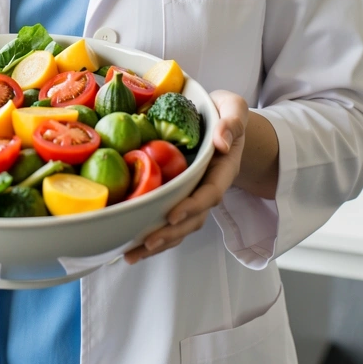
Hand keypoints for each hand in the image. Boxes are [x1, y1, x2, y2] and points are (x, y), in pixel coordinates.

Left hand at [124, 89, 248, 264]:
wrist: (224, 121)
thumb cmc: (226, 112)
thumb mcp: (234, 108)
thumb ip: (232, 122)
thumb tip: (222, 142)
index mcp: (223, 168)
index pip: (210, 193)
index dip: (192, 207)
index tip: (172, 215)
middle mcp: (208, 187)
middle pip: (193, 218)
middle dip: (170, 233)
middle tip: (146, 242)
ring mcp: (194, 194)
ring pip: (179, 225)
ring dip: (157, 242)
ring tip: (131, 255)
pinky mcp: (179, 195)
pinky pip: (167, 218)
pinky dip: (151, 232)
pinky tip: (128, 244)